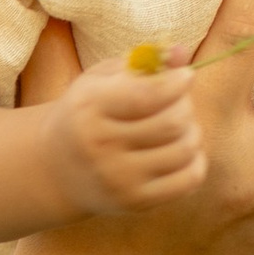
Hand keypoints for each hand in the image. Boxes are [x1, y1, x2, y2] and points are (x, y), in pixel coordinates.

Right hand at [42, 53, 206, 214]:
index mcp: (89, 107)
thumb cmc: (88, 114)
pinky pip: (189, 179)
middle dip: (185, 106)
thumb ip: (142, 63)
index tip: (186, 76)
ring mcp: (118, 179)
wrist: (57, 169)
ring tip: (179, 127)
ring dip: (193, 132)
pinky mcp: (135, 202)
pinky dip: (196, 161)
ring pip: (185, 149)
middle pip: (172, 122)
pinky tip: (181, 152)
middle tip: (178, 103)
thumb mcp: (102, 80)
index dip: (176, 83)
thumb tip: (182, 52)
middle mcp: (101, 146)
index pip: (147, 95)